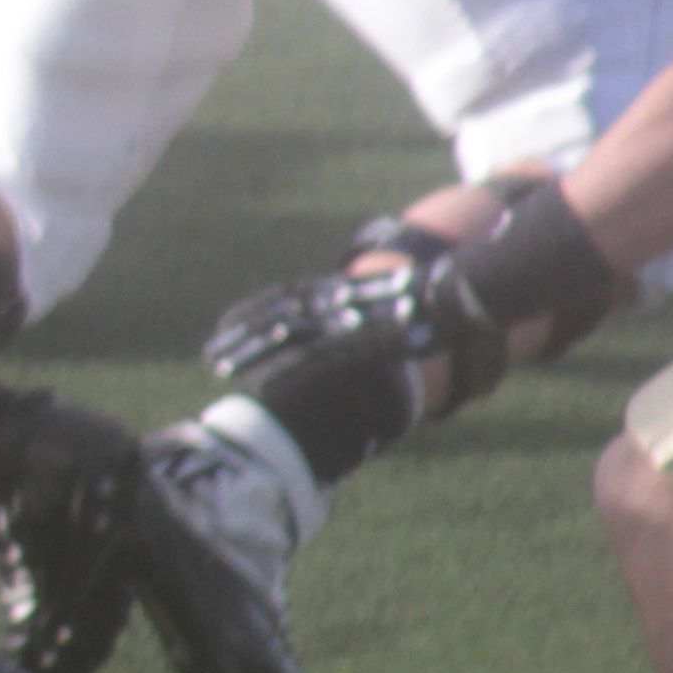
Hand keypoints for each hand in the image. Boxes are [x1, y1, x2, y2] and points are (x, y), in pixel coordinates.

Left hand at [204, 215, 507, 405]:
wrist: (464, 289)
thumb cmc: (434, 296)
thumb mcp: (392, 298)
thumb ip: (370, 308)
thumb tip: (362, 326)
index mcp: (339, 289)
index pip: (284, 296)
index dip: (251, 311)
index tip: (223, 325)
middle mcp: (335, 299)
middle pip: (273, 315)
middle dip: (239, 336)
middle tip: (209, 355)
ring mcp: (345, 318)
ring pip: (284, 334)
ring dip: (250, 352)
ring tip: (219, 368)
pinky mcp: (362, 339)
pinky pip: (316, 356)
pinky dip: (287, 368)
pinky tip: (264, 382)